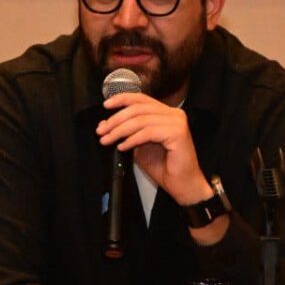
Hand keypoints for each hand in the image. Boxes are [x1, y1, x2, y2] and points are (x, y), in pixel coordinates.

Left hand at [96, 93, 211, 207]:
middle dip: (116, 119)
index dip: (122, 99)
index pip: (141, 99)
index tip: (106, 105)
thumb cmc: (165, 168)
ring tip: (108, 140)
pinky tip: (123, 146)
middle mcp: (174, 114)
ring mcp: (177, 122)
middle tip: (101, 130)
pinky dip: (132, 139)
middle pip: (138, 108)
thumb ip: (127, 133)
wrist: (183, 185)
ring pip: (141, 120)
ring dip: (120, 130)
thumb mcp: (140, 146)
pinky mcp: (178, 133)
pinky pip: (148, 132)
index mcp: (166, 113)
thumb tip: (106, 124)